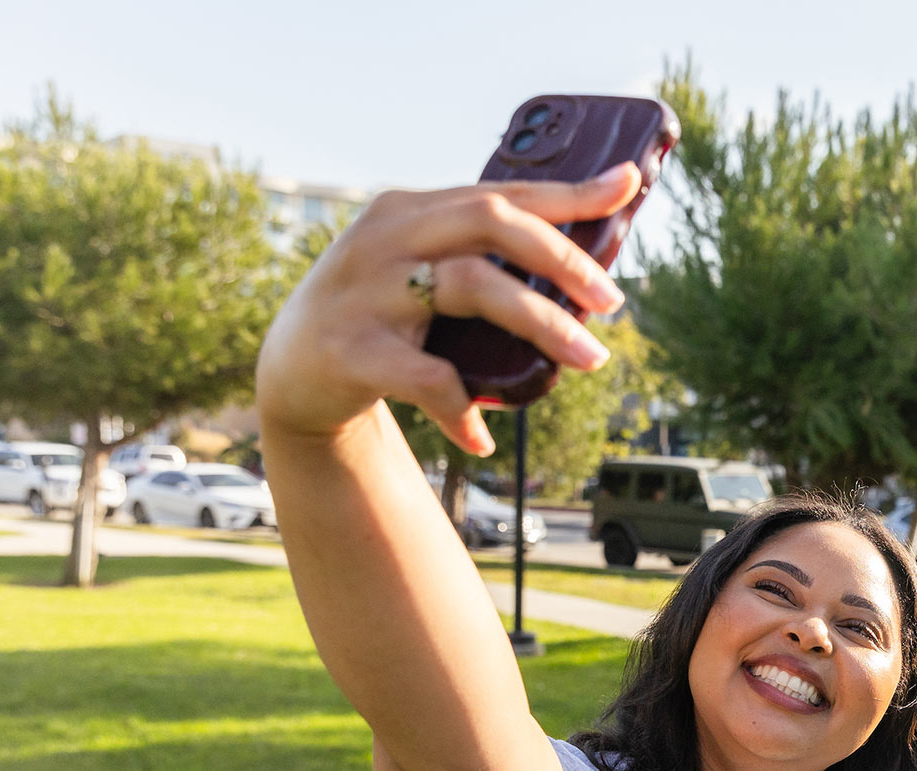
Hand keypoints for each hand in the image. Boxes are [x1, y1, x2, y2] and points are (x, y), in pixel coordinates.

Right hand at [254, 163, 640, 454]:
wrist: (289, 375)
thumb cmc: (380, 322)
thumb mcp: (420, 275)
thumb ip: (480, 261)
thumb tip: (580, 273)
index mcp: (410, 212)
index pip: (501, 192)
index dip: (569, 192)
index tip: (627, 185)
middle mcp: (387, 239)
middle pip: (491, 223)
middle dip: (563, 260)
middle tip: (612, 302)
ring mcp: (365, 292)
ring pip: (471, 287)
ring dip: (542, 325)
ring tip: (589, 359)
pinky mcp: (350, 351)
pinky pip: (426, 378)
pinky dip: (462, 409)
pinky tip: (482, 438)